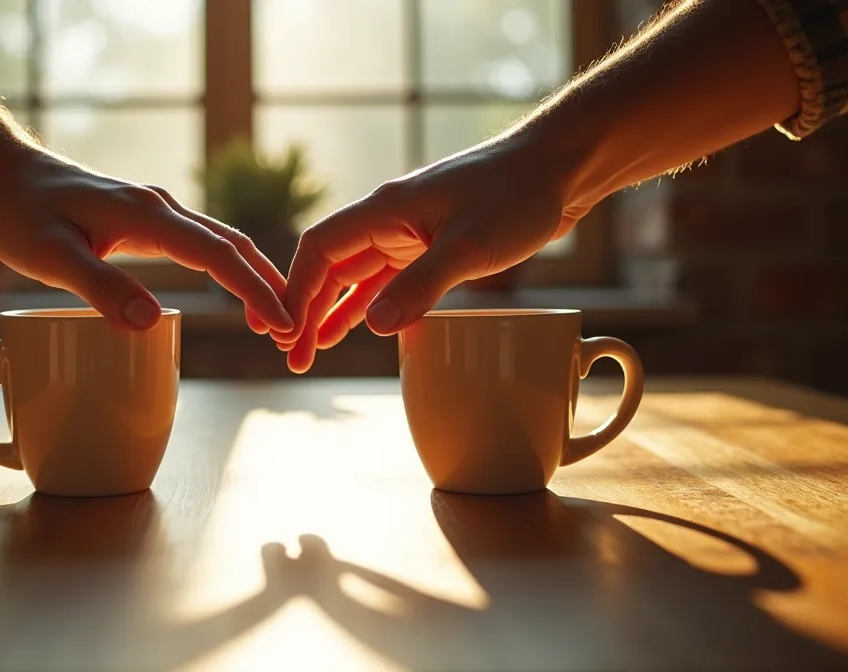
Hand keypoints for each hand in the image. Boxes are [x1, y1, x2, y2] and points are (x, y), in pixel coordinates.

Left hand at [0, 152, 293, 332]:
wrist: (1, 172)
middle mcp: (161, 208)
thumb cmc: (18, 214)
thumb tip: (151, 323)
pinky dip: (230, 267)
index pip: (217, 255)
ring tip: (274, 317)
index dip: (253, 291)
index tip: (282, 324)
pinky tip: (235, 288)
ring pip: (223, 241)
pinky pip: (203, 243)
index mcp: (146, 216)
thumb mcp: (49, 257)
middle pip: (234, 245)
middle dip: (269, 286)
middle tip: (294, 330)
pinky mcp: (147, 219)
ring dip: (254, 277)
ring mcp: (157, 210)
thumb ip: (100, 287)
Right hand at [273, 131, 579, 372]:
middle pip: (329, 267)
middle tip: (293, 357)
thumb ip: (419, 285)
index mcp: (385, 210)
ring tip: (310, 352)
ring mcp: (409, 233)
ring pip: (355, 277)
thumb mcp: (469, 245)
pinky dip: (367, 306)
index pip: (320, 249)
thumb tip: (372, 327)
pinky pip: (386, 280)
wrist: (561, 166)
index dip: (296, 289)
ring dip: (331, 312)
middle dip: (306, 310)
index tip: (286, 330)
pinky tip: (357, 330)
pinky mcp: (433, 246)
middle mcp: (388, 220)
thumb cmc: (518, 193)